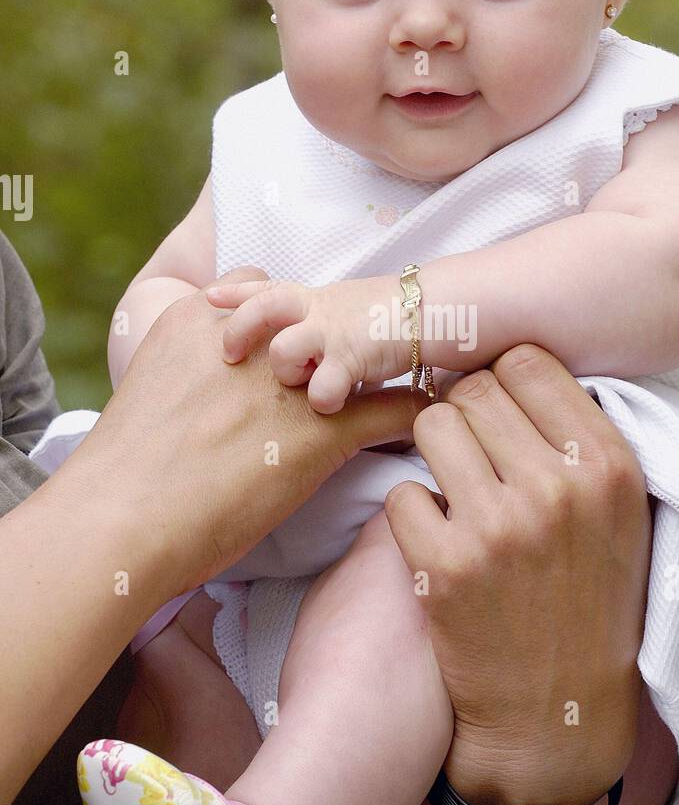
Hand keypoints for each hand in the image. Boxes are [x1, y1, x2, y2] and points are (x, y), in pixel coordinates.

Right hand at [69, 267, 427, 593]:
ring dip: (384, 360)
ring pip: (363, 354)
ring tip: (412, 366)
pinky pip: (391, 408)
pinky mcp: (323, 429)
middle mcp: (254, 342)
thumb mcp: (146, 398)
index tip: (296, 333)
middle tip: (361, 345)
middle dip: (337, 330)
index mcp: (198, 325)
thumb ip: (179, 381)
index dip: (285, 315)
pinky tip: (431, 419)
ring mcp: (293, 382)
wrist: (123, 516)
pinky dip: (414, 411)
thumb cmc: (120, 476)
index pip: (259, 289)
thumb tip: (192, 407)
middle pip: (316, 314)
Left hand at [206, 273, 406, 412]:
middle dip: (239, 330)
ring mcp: (333, 333)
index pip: (266, 288)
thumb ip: (322, 332)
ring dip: (286, 371)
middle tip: (228, 356)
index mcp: (315, 299)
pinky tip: (334, 407)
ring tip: (302, 384)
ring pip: (282, 350)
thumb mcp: (350, 315)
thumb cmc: (399, 319)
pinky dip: (324, 400)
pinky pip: (321, 389)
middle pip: (262, 308)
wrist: (440, 310)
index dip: (234, 291)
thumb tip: (303, 356)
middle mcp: (318, 310)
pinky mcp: (352, 358)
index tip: (208, 295)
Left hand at [384, 345, 652, 804]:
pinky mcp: (444, 566)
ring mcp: (498, 525)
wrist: (556, 718)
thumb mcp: (620, 514)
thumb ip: (579, 438)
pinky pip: (402, 492)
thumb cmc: (589, 603)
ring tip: (457, 495)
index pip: (526, 360)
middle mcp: (558, 486)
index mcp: (609, 464)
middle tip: (473, 458)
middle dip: (464, 416)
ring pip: (432, 427)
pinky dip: (413, 514)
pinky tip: (438, 542)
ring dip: (436, 455)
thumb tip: (513, 365)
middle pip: (472, 389)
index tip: (499, 413)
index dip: (502, 380)